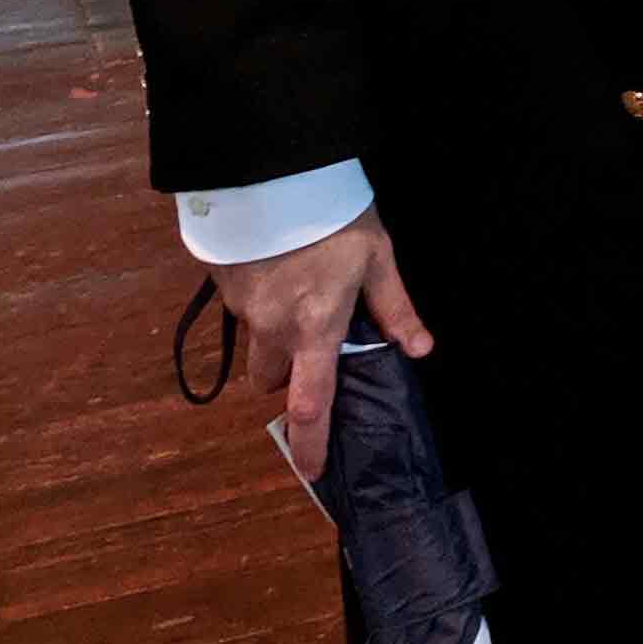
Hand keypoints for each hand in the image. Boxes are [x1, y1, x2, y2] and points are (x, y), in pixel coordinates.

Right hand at [217, 206, 430, 483]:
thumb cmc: (334, 215)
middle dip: (292, 375)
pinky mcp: (224, 287)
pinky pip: (244, 313)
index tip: (313, 471)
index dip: (311, 444)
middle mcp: (273, 329)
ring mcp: (243, 310)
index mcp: (316, 328)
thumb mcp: (376, 258)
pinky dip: (262, 306)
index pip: (312, 404)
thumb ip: (394, 308)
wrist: (271, 172)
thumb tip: (418, 350)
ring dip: (275, 341)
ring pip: (257, 347)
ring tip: (301, 299)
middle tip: (317, 345)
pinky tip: (280, 271)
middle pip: (273, 380)